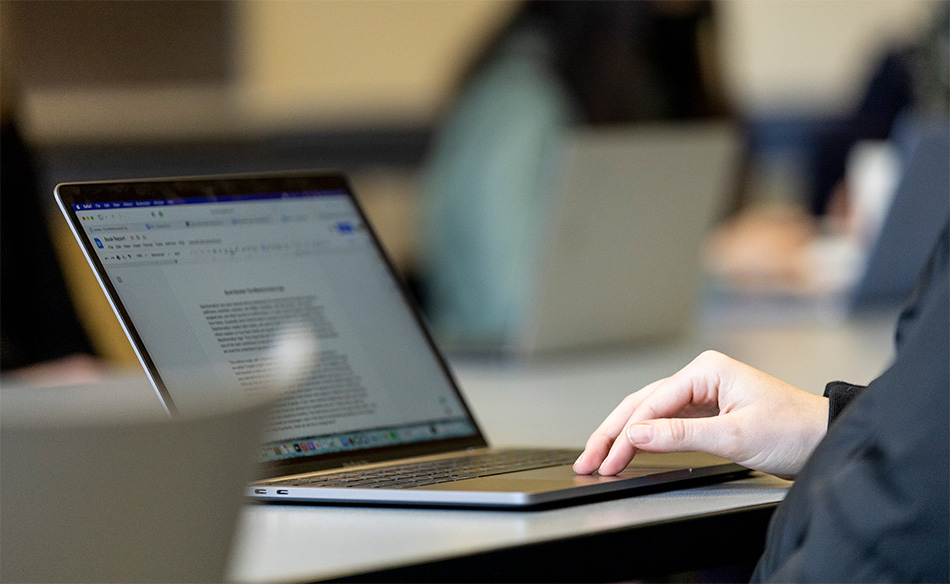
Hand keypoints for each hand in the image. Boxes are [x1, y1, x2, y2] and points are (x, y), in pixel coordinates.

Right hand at [573, 350, 828, 478]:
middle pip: (642, 404)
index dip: (625, 434)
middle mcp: (701, 377)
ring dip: (623, 435)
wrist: (827, 440)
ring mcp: (703, 394)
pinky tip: (628, 448)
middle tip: (588, 458)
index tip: (609, 459)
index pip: (651, 403)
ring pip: (650, 412)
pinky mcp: (708, 412)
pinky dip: (645, 437)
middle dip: (612, 432)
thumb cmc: (794, 430)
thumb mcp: (734, 435)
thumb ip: (680, 435)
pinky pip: (667, 422)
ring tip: (599, 456)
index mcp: (706, 371)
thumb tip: (637, 434)